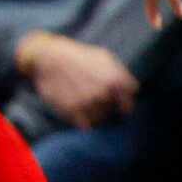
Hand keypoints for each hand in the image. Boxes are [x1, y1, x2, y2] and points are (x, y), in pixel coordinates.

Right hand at [21, 34, 138, 126]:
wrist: (50, 58)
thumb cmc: (80, 56)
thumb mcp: (106, 58)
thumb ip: (121, 75)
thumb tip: (132, 90)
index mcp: (116, 80)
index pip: (128, 104)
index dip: (124, 105)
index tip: (119, 106)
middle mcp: (105, 93)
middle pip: (113, 112)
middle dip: (109, 108)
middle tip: (99, 101)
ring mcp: (88, 102)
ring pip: (100, 119)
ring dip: (96, 115)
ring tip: (87, 104)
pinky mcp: (72, 110)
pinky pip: (85, 125)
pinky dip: (84, 122)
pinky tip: (80, 113)